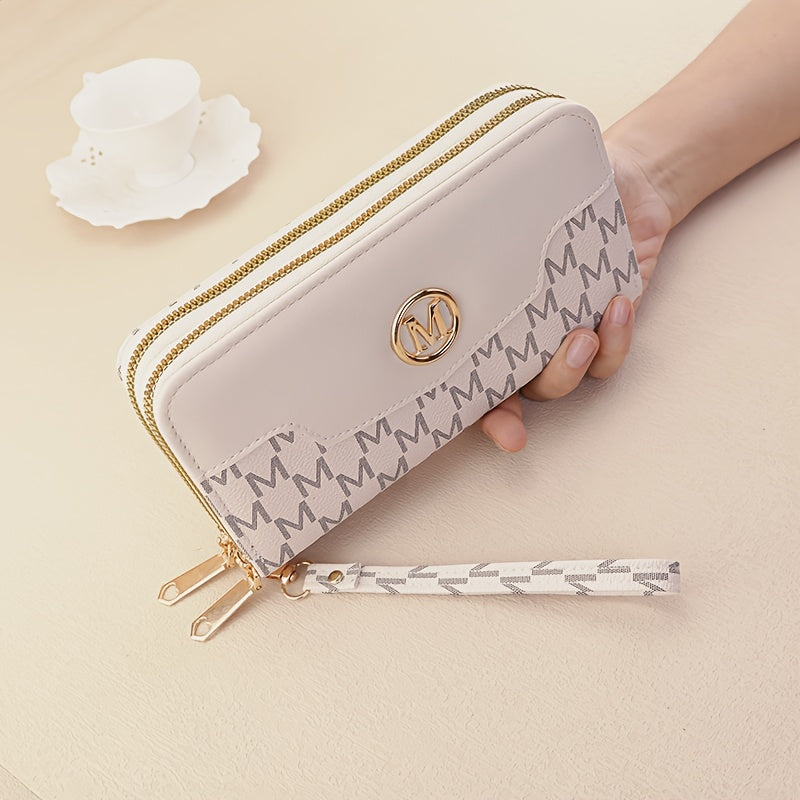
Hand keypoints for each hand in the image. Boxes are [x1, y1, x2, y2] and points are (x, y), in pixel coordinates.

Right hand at [479, 140, 673, 451]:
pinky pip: (609, 359)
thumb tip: (431, 209)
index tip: (473, 432)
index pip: (465, 372)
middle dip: (508, 416)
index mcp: (487, 317)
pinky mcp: (607, 330)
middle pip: (507, 392)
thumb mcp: (507, 199)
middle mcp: (520, 336)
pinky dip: (616, 341)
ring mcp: (562, 336)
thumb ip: (479, 216)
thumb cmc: (551, 190)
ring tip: (582, 335)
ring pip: (559, 384)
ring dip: (567, 370)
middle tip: (515, 425)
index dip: (468, 408)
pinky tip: (618, 306)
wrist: (624, 183)